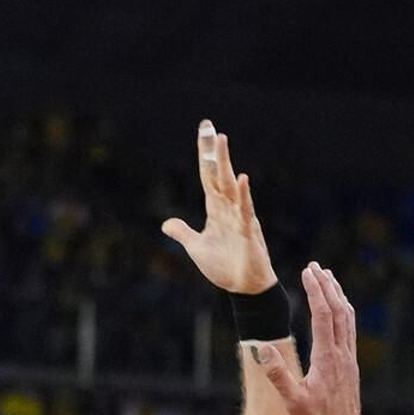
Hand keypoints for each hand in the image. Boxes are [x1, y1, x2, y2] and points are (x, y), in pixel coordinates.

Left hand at [161, 122, 277, 294]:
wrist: (243, 288)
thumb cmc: (225, 267)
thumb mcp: (196, 248)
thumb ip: (183, 233)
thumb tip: (165, 224)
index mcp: (216, 209)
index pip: (209, 176)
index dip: (205, 155)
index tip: (204, 132)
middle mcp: (229, 208)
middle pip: (219, 174)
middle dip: (214, 151)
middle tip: (211, 126)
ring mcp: (239, 217)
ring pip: (231, 185)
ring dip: (225, 164)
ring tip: (222, 141)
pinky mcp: (248, 232)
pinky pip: (245, 211)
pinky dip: (244, 195)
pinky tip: (242, 179)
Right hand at [258, 263, 363, 414]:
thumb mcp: (293, 402)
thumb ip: (278, 375)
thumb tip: (261, 348)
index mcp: (327, 358)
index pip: (323, 315)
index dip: (316, 291)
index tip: (307, 272)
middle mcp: (342, 353)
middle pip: (338, 310)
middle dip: (327, 286)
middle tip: (315, 267)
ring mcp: (349, 358)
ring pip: (347, 318)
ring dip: (338, 296)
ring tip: (328, 279)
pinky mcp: (351, 365)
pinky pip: (349, 329)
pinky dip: (343, 312)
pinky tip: (338, 310)